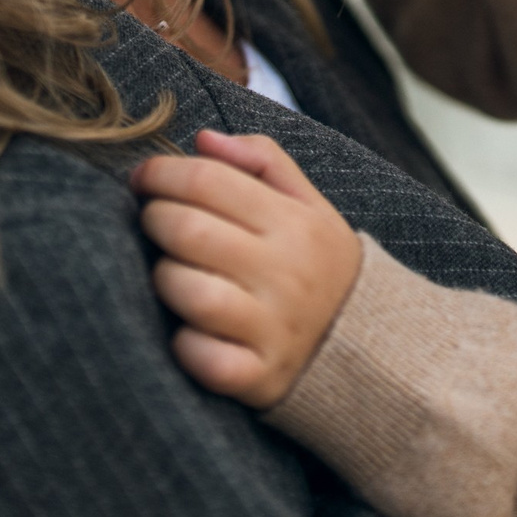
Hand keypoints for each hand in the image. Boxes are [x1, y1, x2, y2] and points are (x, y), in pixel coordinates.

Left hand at [130, 130, 363, 408]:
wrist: (370, 344)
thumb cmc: (316, 263)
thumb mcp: (307, 202)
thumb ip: (261, 160)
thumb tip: (204, 139)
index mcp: (294, 221)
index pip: (207, 179)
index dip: (160, 173)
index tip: (146, 180)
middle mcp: (286, 272)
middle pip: (188, 231)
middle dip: (154, 219)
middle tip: (154, 222)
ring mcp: (274, 328)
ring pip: (189, 292)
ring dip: (164, 279)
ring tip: (173, 274)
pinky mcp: (260, 376)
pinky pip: (202, 359)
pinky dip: (185, 346)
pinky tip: (190, 331)